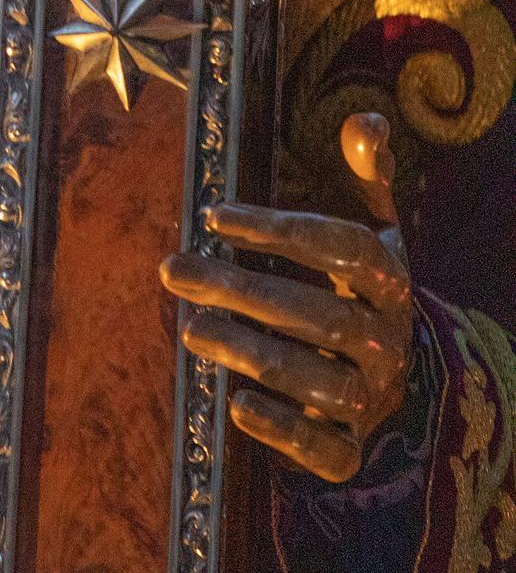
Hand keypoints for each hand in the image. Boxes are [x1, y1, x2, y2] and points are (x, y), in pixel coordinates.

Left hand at [159, 112, 412, 483]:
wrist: (398, 375)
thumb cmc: (363, 287)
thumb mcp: (374, 229)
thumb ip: (366, 176)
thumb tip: (365, 122)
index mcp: (391, 280)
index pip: (344, 249)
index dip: (280, 230)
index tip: (214, 215)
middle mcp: (388, 340)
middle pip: (322, 316)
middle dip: (244, 292)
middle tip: (174, 269)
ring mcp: (372, 397)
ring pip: (319, 382)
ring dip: (252, 354)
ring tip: (190, 329)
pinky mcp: (349, 445)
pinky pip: (327, 450)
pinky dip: (283, 432)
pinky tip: (236, 405)